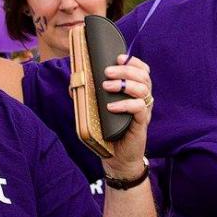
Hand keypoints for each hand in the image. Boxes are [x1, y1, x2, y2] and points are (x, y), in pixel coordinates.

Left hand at [99, 54, 151, 178]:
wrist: (117, 158)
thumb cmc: (108, 132)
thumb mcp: (98, 110)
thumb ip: (90, 96)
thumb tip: (73, 83)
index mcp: (135, 92)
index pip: (143, 71)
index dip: (133, 61)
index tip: (118, 57)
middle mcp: (142, 100)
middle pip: (143, 76)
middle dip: (126, 69)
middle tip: (107, 72)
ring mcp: (143, 112)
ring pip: (143, 89)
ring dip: (124, 84)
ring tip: (106, 87)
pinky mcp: (141, 124)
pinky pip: (139, 108)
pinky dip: (125, 104)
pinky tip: (111, 107)